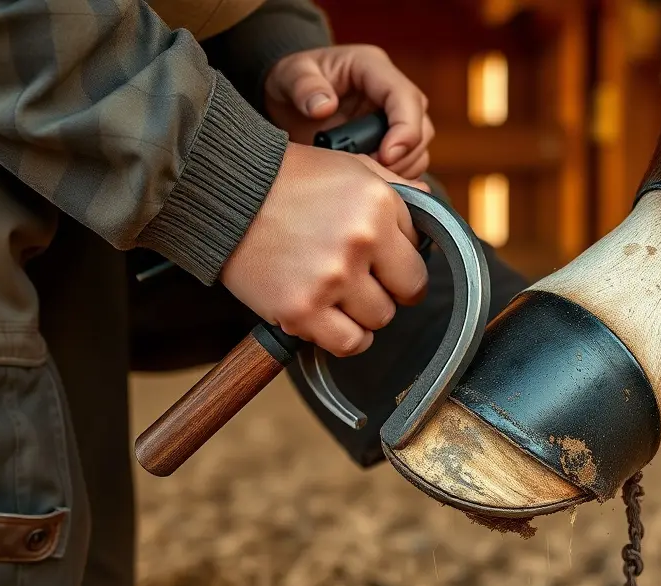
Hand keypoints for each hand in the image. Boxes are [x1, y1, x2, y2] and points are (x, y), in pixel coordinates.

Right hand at [220, 143, 431, 356]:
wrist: (226, 193)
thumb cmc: (291, 179)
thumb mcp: (353, 167)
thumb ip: (399, 192)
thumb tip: (434, 214)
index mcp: (379, 206)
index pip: (419, 259)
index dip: (401, 263)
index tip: (383, 262)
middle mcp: (359, 243)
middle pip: (405, 295)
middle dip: (388, 289)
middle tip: (360, 278)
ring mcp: (330, 280)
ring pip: (379, 320)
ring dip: (363, 312)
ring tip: (338, 292)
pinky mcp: (300, 310)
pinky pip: (349, 344)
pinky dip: (345, 336)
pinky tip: (331, 317)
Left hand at [264, 45, 433, 178]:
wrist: (288, 99)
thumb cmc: (292, 80)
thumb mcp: (288, 75)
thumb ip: (303, 86)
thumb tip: (325, 107)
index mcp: (372, 68)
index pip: (405, 97)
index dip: (405, 129)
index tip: (387, 156)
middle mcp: (390, 91)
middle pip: (421, 125)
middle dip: (403, 154)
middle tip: (372, 172)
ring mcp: (394, 116)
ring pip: (419, 147)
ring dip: (401, 168)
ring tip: (366, 176)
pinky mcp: (391, 139)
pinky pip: (409, 162)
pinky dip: (397, 176)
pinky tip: (371, 181)